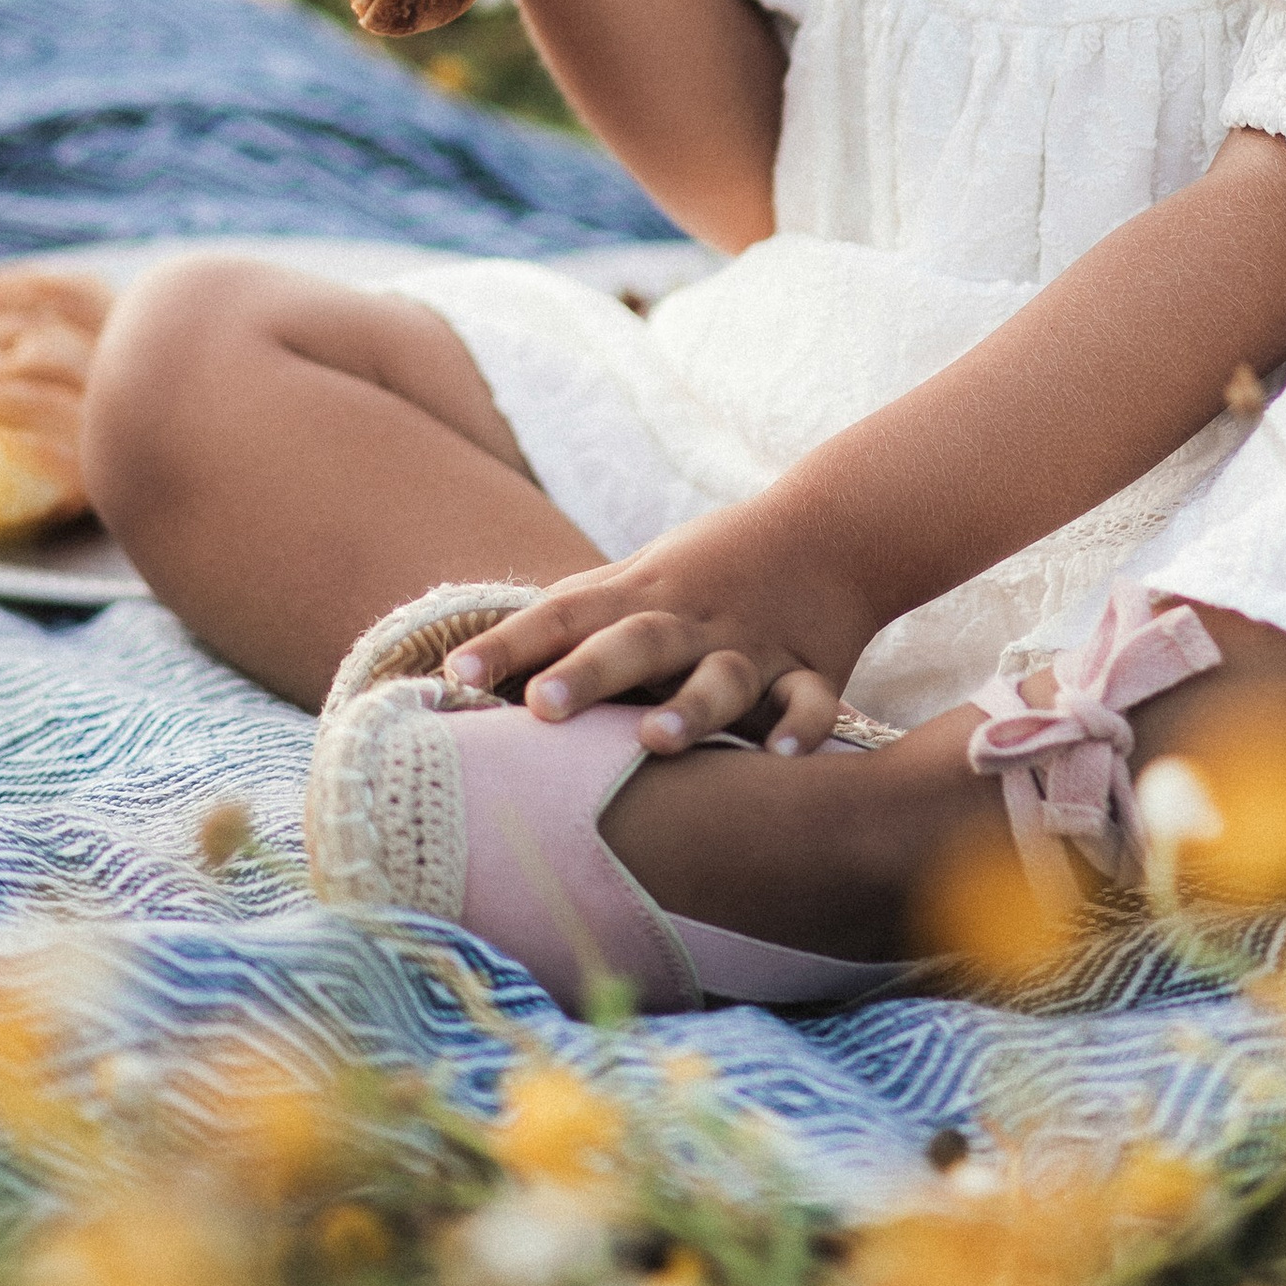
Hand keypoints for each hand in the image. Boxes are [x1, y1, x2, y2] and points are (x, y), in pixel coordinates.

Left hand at [436, 516, 873, 756]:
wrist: (831, 529)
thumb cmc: (706, 571)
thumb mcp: (637, 580)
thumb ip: (568, 621)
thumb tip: (466, 673)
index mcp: (641, 598)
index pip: (563, 615)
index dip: (510, 645)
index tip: (455, 678)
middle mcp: (690, 621)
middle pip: (635, 642)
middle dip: (588, 674)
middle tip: (541, 706)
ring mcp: (751, 647)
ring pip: (720, 677)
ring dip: (690, 705)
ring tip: (656, 738)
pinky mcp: (811, 671)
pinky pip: (809, 701)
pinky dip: (800, 724)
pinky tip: (783, 755)